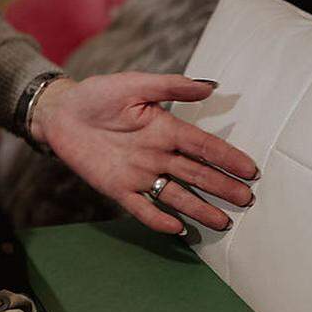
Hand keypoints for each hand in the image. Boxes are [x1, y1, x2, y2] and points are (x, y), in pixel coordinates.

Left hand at [34, 73, 257, 233]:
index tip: (251, 171)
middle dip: (222, 187)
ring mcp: (139, 173)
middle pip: (196, 174)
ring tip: (222, 222)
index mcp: (165, 128)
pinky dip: (157, 218)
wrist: (60, 111)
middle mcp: (157, 154)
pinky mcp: (117, 187)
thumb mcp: (135, 84)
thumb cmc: (98, 94)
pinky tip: (177, 228)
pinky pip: (141, 206)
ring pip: (175, 194)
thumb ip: (171, 86)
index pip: (203, 146)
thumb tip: (211, 86)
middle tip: (246, 201)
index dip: (227, 158)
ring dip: (198, 208)